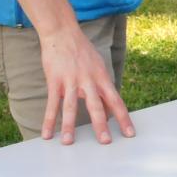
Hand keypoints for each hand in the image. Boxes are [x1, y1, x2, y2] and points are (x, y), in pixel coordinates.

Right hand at [39, 26, 134, 144]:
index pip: (116, 101)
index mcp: (102, 78)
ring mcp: (71, 81)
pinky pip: (52, 103)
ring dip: (70, 125)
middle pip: (96, 105)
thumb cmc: (82, 52)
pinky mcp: (55, 81)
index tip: (130, 133)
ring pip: (71, 106)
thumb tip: (108, 107)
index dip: (123, 118)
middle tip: (105, 142)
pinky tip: (47, 134)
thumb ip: (102, 86)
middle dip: (101, 125)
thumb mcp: (99, 66)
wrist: (63, 34)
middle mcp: (89, 80)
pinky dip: (49, 120)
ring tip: (68, 142)